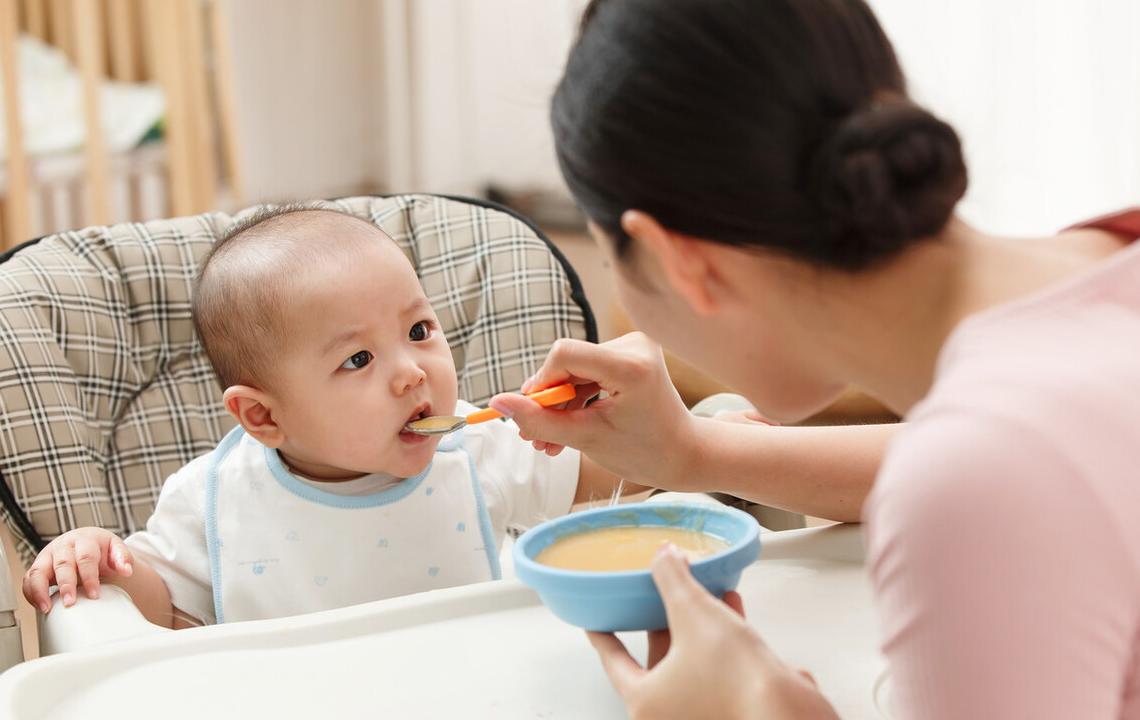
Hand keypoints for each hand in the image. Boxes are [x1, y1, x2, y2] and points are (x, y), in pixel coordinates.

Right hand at [22, 527, 133, 613]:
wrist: (85, 542)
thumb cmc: (100, 548)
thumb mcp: (116, 548)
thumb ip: (123, 557)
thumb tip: (127, 570)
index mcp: (84, 539)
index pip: (86, 558)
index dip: (89, 577)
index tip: (95, 595)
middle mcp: (63, 546)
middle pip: (62, 564)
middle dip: (66, 584)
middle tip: (70, 603)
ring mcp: (48, 555)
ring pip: (38, 570)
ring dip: (40, 590)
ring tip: (47, 608)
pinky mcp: (38, 566)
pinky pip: (29, 578)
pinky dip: (31, 592)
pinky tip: (39, 606)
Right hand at [488, 332, 697, 489]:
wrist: (683, 454)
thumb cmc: (644, 452)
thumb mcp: (586, 439)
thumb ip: (540, 421)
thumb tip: (496, 403)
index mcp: (631, 366)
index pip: (565, 354)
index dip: (541, 383)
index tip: (532, 416)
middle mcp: (634, 345)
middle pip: (567, 362)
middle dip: (548, 401)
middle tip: (534, 438)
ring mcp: (633, 346)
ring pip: (573, 368)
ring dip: (558, 403)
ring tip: (548, 442)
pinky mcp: (629, 352)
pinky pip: (587, 370)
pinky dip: (574, 397)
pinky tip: (566, 426)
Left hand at [588, 545, 837, 719]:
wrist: (789, 712)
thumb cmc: (738, 682)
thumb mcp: (694, 612)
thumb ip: (672, 579)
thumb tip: (663, 557)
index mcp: (645, 701)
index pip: (614, 661)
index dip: (605, 635)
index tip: (597, 622)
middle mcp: (669, 715)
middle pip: (656, 658)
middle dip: (663, 620)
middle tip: (658, 594)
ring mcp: (703, 713)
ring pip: (692, 661)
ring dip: (698, 624)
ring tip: (702, 592)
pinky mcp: (734, 708)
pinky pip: (720, 668)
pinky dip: (723, 638)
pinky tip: (732, 607)